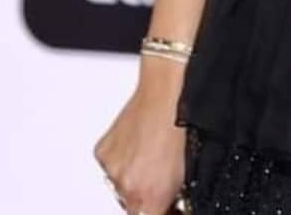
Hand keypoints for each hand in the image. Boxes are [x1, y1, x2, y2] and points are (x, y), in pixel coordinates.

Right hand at [93, 62, 188, 214]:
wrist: (168, 88)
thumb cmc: (185, 121)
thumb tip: (172, 203)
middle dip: (148, 196)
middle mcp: (126, 188)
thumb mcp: (189, 170)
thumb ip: (174, 196)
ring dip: (135, 177)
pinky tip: (140, 140)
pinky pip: (112, 165)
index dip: (162, 210)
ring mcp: (110, 170)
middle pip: (135, 206)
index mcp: (149, 198)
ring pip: (122, 185)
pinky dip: (124, 158)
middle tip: (164, 177)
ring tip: (154, 151)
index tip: (169, 204)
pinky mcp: (101, 152)